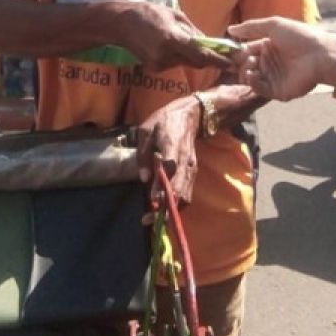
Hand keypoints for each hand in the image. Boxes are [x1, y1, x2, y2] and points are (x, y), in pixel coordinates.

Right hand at [112, 1, 230, 70]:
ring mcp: (159, 64)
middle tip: (223, 53)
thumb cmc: (148, 13)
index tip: (234, 61)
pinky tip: (172, 44)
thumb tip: (209, 43)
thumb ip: (193, 31)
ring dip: (192, 56)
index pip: (201, 55)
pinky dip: (180, 57)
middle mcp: (166, 55)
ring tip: (184, 39)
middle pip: (197, 62)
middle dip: (209, 58)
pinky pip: (175, 64)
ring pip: (186, 63)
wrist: (120, 23)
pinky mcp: (154, 68)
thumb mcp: (175, 15)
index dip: (219, 60)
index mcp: (172, 39)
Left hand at [136, 95, 201, 209]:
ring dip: (171, 211)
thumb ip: (143, 154)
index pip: (169, 170)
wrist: (191, 115)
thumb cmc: (165, 121)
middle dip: (165, 209)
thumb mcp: (146, 130)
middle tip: (148, 220)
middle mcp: (184, 161)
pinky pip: (187, 193)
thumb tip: (143, 179)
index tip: (152, 200)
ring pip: (185, 196)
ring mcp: (191, 168)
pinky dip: (177, 206)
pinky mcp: (192, 173)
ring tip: (154, 220)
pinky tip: (164, 211)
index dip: (162, 187)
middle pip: (179, 190)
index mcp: (172, 147)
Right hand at [228, 17, 335, 100]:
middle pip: (247, 65)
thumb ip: (251, 28)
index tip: (228, 51)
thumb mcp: (273, 25)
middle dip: (241, 62)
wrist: (320, 55)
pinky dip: (253, 83)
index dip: (237, 51)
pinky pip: (260, 89)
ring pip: (251, 78)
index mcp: (269, 46)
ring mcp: (274, 78)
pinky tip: (251, 75)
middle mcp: (270, 62)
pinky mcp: (278, 91)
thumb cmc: (298, 37)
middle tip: (244, 59)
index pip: (247, 50)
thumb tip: (230, 29)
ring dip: (246, 72)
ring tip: (250, 66)